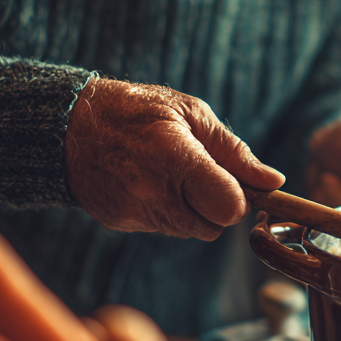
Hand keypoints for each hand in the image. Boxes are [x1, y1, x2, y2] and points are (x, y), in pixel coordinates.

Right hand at [65, 77, 284, 239]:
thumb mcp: (190, 112)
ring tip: (172, 174)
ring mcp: (133, 210)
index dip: (239, 198)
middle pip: (214, 225)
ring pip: (190, 230)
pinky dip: (166, 211)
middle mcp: (152, 189)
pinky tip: (150, 183)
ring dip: (193, 209)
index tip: (235, 183)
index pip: (228, 206)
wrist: (68, 126)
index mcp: (174, 155)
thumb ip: (233, 151)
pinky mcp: (120, 222)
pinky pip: (163, 228)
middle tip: (202, 174)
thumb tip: (273, 181)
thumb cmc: (136, 110)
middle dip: (218, 204)